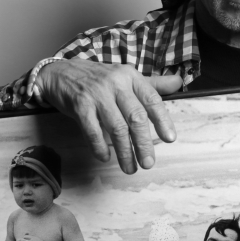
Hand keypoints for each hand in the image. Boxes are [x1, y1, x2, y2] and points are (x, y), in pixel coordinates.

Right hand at [37, 59, 181, 173]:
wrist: (61, 72)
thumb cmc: (98, 78)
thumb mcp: (126, 76)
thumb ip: (152, 84)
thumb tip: (179, 82)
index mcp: (131, 77)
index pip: (152, 100)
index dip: (163, 120)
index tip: (170, 139)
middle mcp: (116, 84)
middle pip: (136, 117)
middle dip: (144, 144)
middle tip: (149, 163)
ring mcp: (97, 95)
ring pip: (117, 128)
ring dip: (124, 152)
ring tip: (130, 168)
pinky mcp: (80, 105)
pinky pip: (93, 131)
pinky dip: (100, 147)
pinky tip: (106, 157)